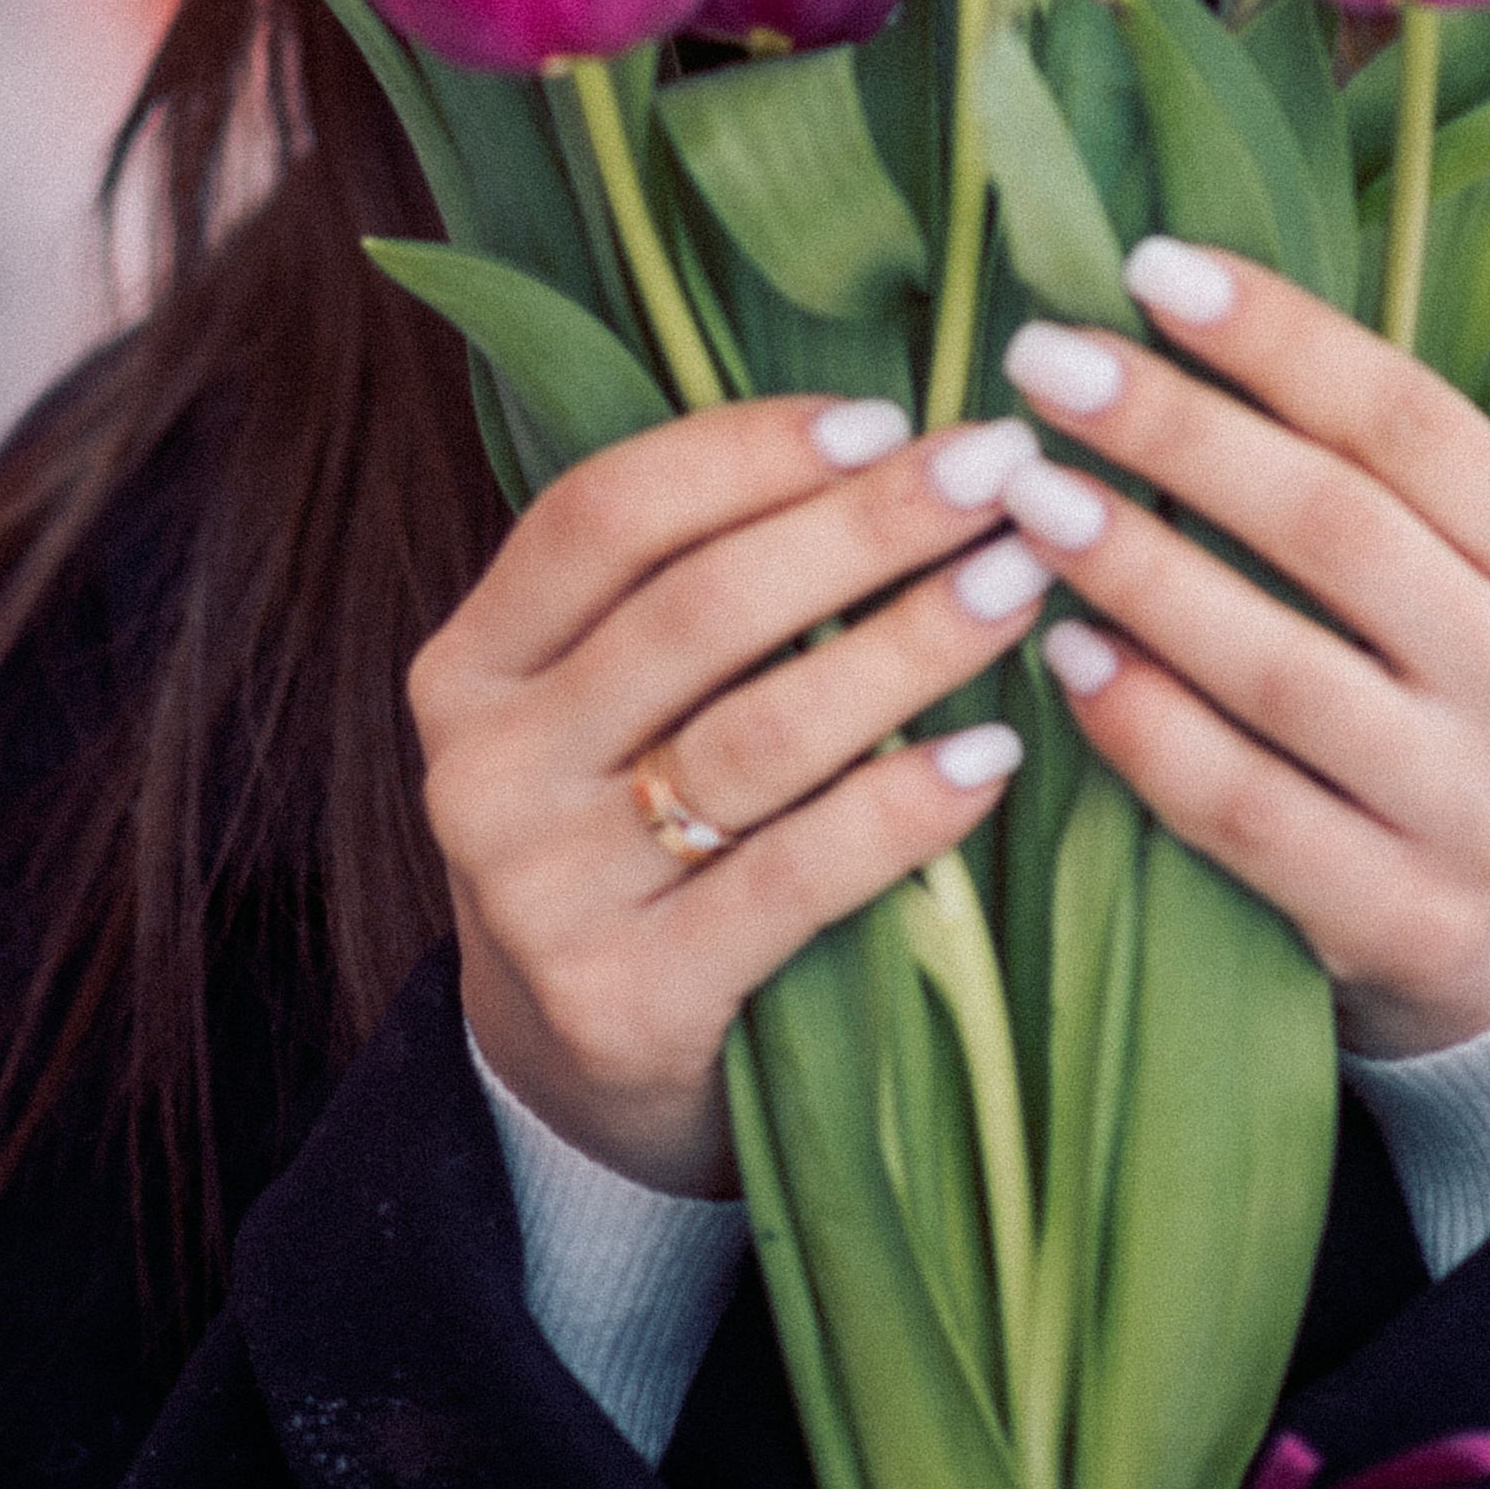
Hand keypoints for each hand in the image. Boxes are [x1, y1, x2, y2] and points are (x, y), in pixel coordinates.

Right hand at [409, 397, 1053, 1193]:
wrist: (568, 1073)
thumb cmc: (625, 833)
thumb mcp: (597, 702)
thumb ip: (685, 585)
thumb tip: (886, 438)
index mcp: (469, 664)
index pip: (606, 514)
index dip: (752, 451)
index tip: (891, 415)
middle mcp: (487, 771)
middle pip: (697, 609)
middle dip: (866, 525)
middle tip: (999, 472)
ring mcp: (547, 894)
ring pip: (758, 735)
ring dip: (910, 645)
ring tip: (1020, 580)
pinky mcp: (629, 1004)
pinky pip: (794, 881)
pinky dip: (904, 811)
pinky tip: (995, 755)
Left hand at [998, 244, 1489, 1056]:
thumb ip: (1405, 488)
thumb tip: (1211, 320)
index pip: (1412, 424)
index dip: (1278, 336)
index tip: (1151, 267)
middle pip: (1335, 527)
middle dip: (1175, 428)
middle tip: (1042, 357)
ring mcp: (1476, 818)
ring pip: (1278, 669)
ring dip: (1136, 567)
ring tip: (1025, 491)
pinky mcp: (1397, 924)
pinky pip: (1242, 809)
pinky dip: (1144, 725)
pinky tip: (1060, 653)